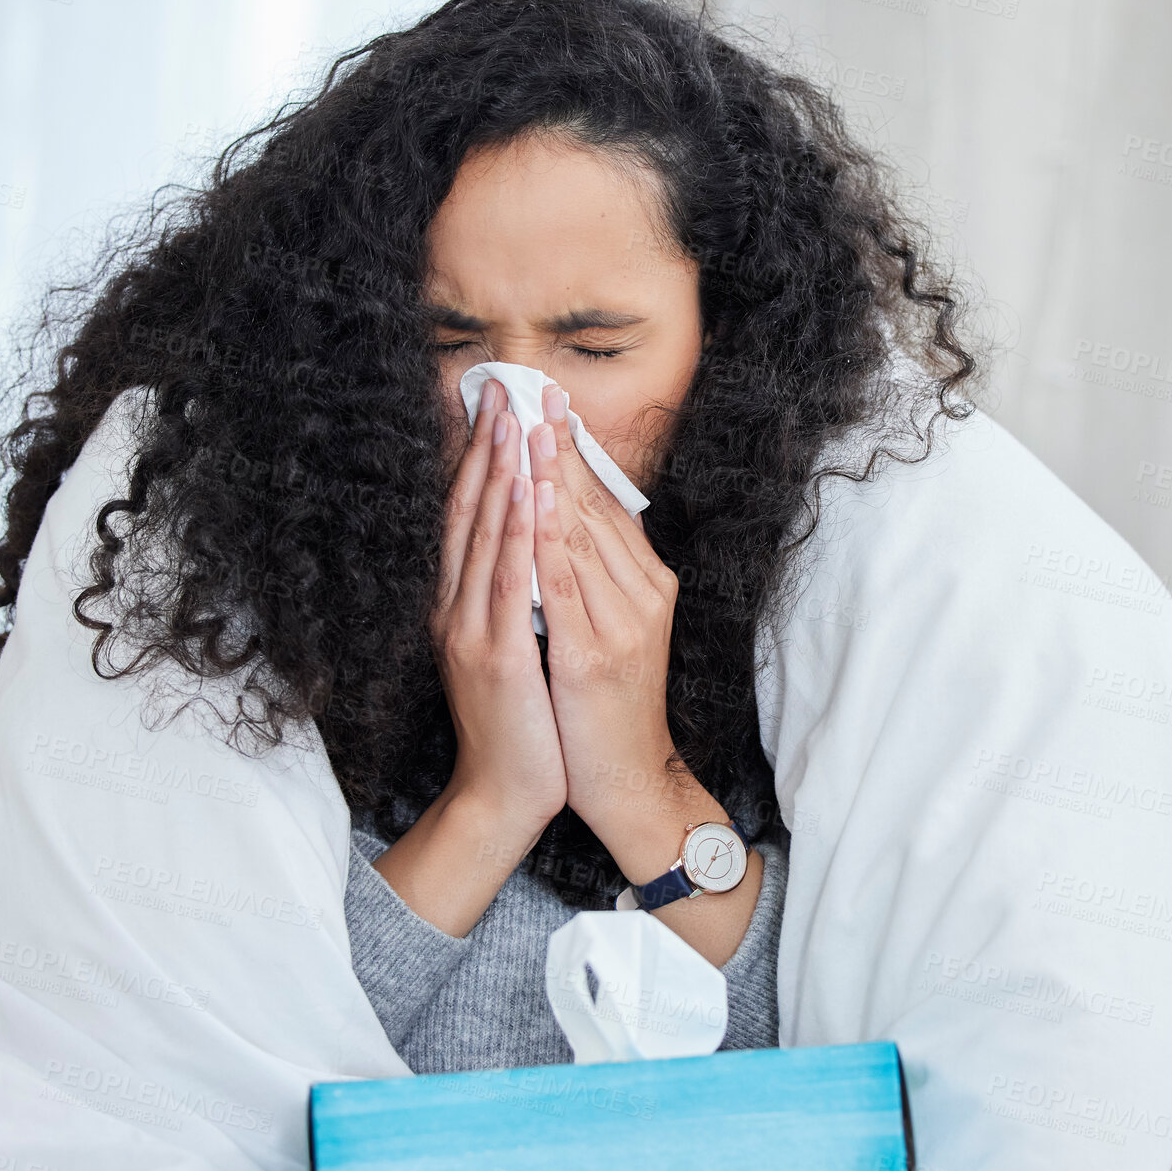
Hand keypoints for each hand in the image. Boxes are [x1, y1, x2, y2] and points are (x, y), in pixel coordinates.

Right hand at [429, 378, 567, 848]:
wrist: (504, 792)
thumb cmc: (518, 722)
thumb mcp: (507, 648)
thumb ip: (508, 598)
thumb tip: (527, 546)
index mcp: (458, 605)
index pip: (466, 520)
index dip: (478, 463)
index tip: (494, 412)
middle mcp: (454, 608)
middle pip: (467, 514)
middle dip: (484, 450)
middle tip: (497, 390)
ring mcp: (471, 629)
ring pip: (483, 536)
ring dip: (497, 473)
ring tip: (510, 418)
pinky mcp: (496, 654)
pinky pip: (507, 580)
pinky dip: (514, 531)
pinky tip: (524, 491)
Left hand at [526, 384, 683, 844]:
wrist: (626, 781)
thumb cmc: (608, 708)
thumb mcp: (613, 632)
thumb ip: (599, 578)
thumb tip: (572, 524)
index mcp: (645, 586)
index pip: (604, 506)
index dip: (572, 451)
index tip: (547, 403)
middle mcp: (640, 596)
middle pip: (592, 508)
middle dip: (557, 446)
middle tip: (532, 389)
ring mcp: (619, 624)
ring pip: (579, 535)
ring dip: (548, 475)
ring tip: (526, 424)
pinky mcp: (592, 654)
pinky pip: (562, 586)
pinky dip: (546, 538)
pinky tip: (530, 500)